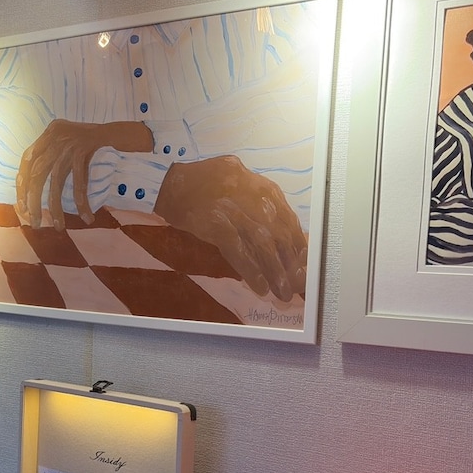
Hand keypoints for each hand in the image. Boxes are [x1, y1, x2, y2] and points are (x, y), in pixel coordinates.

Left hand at [16, 119, 153, 229]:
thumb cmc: (98, 143)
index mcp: (51, 133)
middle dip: (34, 200)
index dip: (22, 184)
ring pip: (57, 179)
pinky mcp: (86, 146)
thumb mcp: (71, 144)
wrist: (124, 132)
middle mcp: (57, 135)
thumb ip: (54, 157)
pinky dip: (82, 200)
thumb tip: (35, 186)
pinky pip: (80, 179)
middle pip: (38, 172)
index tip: (22, 206)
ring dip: (56, 206)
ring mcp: (72, 140)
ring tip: (59, 227)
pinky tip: (85, 216)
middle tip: (35, 223)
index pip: (27, 160)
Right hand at [154, 156, 307, 302]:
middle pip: (279, 234)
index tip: (304, 263)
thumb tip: (281, 224)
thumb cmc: (202, 181)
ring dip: (275, 272)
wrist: (168, 180)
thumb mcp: (239, 179)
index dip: (298, 244)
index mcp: (260, 186)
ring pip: (263, 245)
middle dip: (291, 263)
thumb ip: (259, 197)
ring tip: (282, 292)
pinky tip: (259, 287)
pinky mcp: (215, 224)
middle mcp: (252, 196)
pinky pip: (238, 251)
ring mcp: (233, 210)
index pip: (287, 219)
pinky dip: (251, 271)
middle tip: (297, 285)